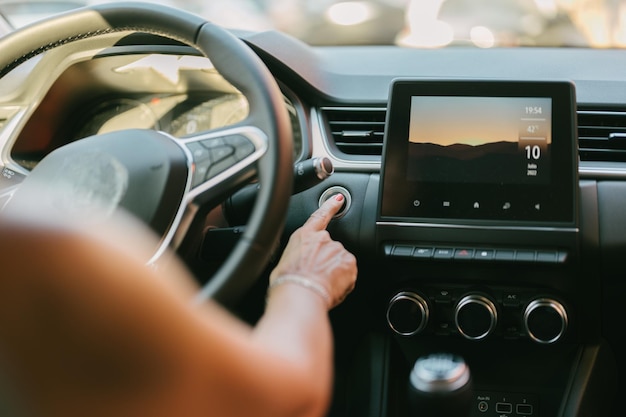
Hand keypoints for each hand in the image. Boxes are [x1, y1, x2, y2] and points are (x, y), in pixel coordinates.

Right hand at [269, 194, 356, 308]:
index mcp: (305, 236)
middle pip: (330, 249)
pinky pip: (349, 273)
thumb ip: (297, 258)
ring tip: (322, 286)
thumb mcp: (283, 265)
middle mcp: (323, 239)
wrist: (300, 294)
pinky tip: (332, 289)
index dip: (330, 206)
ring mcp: (338, 250)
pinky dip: (343, 281)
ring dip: (335, 273)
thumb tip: (298, 265)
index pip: (320, 216)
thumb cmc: (287, 283)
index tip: (339, 199)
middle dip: (327, 263)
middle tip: (317, 279)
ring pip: (340, 262)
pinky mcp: (349, 263)